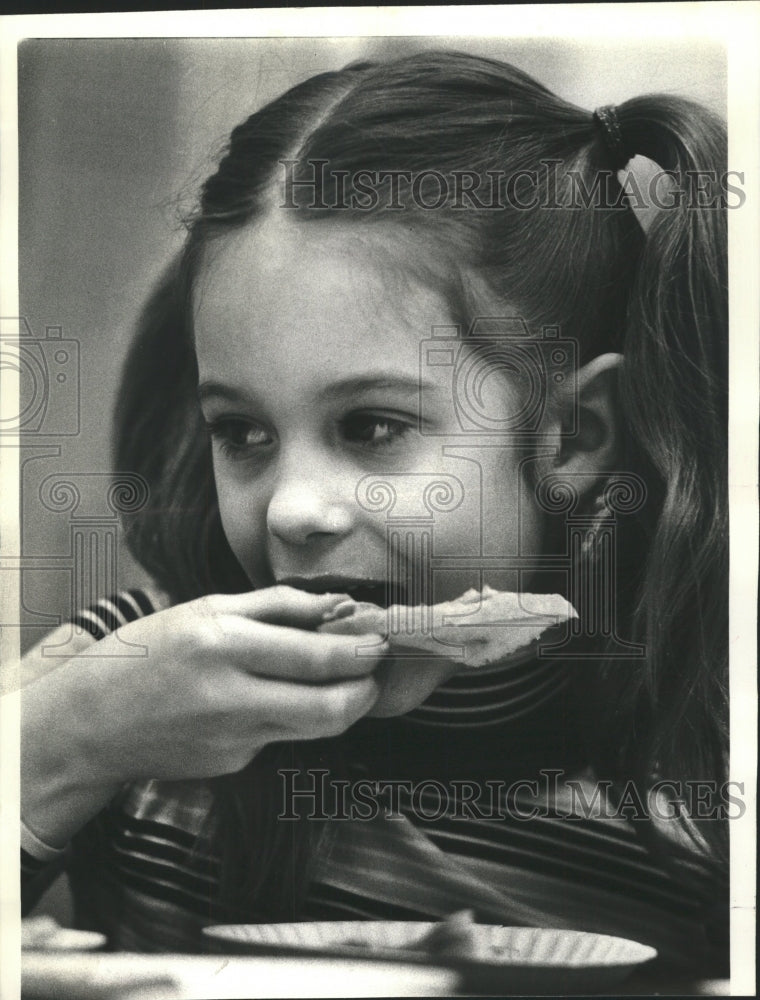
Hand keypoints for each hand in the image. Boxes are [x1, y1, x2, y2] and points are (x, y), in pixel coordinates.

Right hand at [21, 587, 383, 844]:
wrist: (90, 722)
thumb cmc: (148, 653)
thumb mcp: (207, 609)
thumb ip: (278, 606)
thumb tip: (339, 605)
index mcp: (223, 646)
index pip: (317, 658)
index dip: (362, 652)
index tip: (381, 639)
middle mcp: (231, 698)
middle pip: (331, 708)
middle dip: (367, 688)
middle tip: (374, 666)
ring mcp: (233, 740)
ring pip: (316, 728)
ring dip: (341, 703)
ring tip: (339, 677)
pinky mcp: (233, 764)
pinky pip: (281, 736)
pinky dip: (289, 715)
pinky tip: (265, 698)